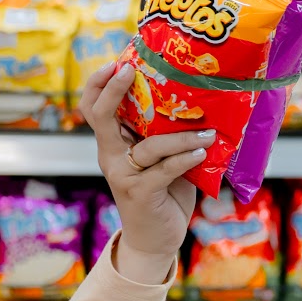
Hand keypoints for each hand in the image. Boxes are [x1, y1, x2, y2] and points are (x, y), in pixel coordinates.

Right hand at [82, 58, 208, 284]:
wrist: (156, 238)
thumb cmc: (164, 192)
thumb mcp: (164, 158)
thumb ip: (167, 135)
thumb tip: (199, 102)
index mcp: (113, 143)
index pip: (93, 108)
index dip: (99, 84)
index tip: (118, 62)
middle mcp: (110, 156)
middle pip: (100, 116)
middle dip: (114, 90)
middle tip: (131, 70)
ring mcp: (123, 175)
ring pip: (149, 146)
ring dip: (181, 137)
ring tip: (207, 134)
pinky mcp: (140, 193)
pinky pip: (164, 170)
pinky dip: (185, 159)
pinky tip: (202, 152)